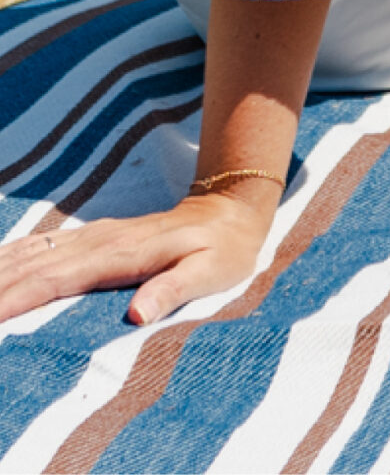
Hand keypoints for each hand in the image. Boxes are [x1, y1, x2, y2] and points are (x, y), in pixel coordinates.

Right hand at [0, 189, 276, 328]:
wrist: (232, 210)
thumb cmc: (223, 250)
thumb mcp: (210, 272)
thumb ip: (173, 289)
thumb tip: (137, 314)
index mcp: (119, 255)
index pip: (53, 280)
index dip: (13, 299)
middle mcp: (98, 241)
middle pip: (29, 267)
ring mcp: (93, 237)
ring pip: (29, 254)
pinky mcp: (92, 238)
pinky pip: (40, 247)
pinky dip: (9, 257)